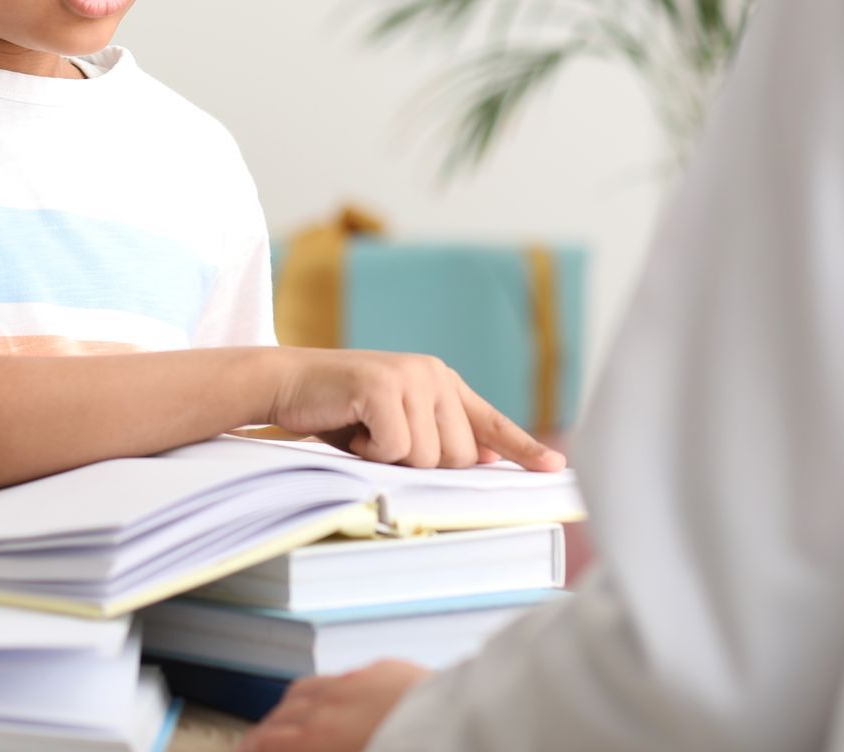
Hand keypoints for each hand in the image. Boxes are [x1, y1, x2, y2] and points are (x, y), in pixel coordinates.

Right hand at [236, 660, 431, 751]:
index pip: (266, 743)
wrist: (468, 721)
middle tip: (254, 746)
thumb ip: (317, 746)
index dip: (250, 749)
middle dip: (263, 733)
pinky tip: (334, 701)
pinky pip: (341, 678)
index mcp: (317, 739)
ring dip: (289, 709)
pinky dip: (325, 693)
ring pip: (306, 690)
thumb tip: (302, 742)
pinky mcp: (386, 671)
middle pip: (280, 716)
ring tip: (285, 723)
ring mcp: (357, 682)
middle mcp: (330, 704)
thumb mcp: (344, 750)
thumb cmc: (420, 745)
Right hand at [269, 348, 565, 470]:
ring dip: (389, 459)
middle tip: (379, 442)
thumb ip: (436, 435)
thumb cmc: (338, 410)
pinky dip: (369, 452)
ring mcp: (409, 376)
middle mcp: (432, 374)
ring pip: (427, 456)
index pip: (490, 421)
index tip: (556, 468)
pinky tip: (351, 429)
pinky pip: (395, 448)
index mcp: (441, 382)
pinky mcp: (383, 386)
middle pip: (456, 456)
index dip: (523, 448)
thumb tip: (483, 460)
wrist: (287, 383)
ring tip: (363, 432)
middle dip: (418, 463)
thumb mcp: (395, 422)